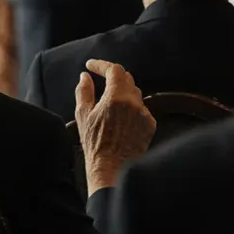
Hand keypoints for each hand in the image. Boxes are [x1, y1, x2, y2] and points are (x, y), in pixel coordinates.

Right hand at [75, 59, 155, 194]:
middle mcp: (134, 103)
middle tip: (101, 78)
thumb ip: (84, 91)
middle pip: (126, 78)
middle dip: (112, 76)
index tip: (91, 66)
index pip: (113, 70)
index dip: (101, 65)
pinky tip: (121, 118)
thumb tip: (85, 77)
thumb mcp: (83, 115)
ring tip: (110, 100)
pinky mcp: (150, 125)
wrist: (111, 169)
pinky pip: (141, 108)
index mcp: (116, 98)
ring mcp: (144, 114)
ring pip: (135, 93)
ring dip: (122, 91)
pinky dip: (131, 107)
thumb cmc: (94, 144)